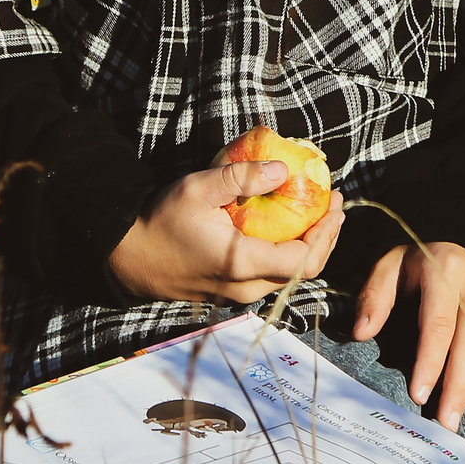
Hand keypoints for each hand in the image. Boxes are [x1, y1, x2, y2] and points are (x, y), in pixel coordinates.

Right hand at [107, 160, 345, 303]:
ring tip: (317, 212)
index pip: (305, 260)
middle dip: (325, 237)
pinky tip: (288, 226)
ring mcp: (238, 294)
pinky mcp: (230, 291)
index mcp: (243, 264)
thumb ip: (241, 177)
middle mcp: (246, 287)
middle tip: (333, 204)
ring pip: (288, 275)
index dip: (327, 233)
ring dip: (309, 244)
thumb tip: (283, 169)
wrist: (128, 257)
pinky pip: (271, 274)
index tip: (336, 203)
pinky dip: (289, 251)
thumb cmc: (161, 222)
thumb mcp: (198, 189)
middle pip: (303, 271)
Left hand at [351, 242, 464, 433]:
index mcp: (446, 269)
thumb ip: (374, 297)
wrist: (455, 247)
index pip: (439, 324)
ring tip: (454, 415)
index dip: (430, 362)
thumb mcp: (388, 267)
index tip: (419, 394)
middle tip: (444, 420)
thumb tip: (362, 333)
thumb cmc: (415, 264)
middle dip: (457, 386)